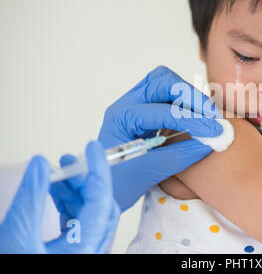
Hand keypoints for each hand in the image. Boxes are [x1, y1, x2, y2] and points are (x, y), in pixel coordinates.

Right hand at [0, 141, 119, 253]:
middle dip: (85, 179)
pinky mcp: (75, 249)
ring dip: (76, 189)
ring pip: (90, 212)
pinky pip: (80, 220)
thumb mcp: (14, 235)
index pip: (101, 200)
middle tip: (69, 160)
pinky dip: (69, 202)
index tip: (92, 148)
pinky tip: (55, 190)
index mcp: (84, 248)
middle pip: (99, 205)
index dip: (98, 170)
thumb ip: (29, 197)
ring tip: (57, 173)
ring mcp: (84, 249)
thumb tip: (40, 163)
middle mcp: (90, 249)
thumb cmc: (11, 266)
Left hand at [98, 66, 222, 211]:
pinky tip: (197, 116)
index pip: (163, 111)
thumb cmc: (119, 183)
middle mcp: (127, 104)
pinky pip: (168, 93)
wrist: (105, 189)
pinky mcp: (146, 107)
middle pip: (163, 82)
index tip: (214, 131)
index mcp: (122, 118)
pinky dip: (185, 100)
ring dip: (189, 94)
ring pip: (166, 81)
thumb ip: (181, 156)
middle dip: (192, 97)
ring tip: (207, 114)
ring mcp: (135, 103)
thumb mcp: (150, 172)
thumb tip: (210, 143)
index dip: (193, 120)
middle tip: (213, 117)